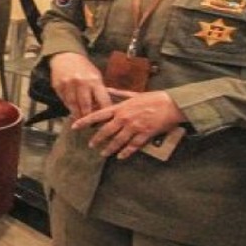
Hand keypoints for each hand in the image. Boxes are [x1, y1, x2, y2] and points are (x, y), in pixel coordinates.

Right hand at [50, 51, 111, 118]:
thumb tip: (102, 110)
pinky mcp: (58, 86)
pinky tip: (72, 110)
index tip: (104, 121)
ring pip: (73, 106)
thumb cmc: (84, 68)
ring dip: (77, 115)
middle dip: (88, 117)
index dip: (104, 113)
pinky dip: (69, 107)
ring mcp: (68, 84)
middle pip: (86, 107)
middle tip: (90, 125)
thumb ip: (99, 92)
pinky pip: (64, 101)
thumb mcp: (96, 76)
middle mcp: (81, 83)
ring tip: (80, 120)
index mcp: (94, 80)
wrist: (66, 56)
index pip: (102, 101)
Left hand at [71, 90, 185, 159]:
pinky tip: (120, 156)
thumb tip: (106, 88)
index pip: (98, 115)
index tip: (75, 127)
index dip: (85, 121)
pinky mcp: (144, 134)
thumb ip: (118, 93)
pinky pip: (132, 146)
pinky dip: (126, 152)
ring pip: (118, 141)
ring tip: (103, 154)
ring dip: (109, 148)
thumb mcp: (134, 94)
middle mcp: (124, 118)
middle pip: (106, 131)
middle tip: (90, 145)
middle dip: (97, 139)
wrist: (171, 104)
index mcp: (120, 108)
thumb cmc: (153, 98)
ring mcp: (134, 127)